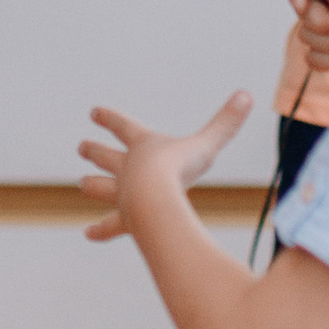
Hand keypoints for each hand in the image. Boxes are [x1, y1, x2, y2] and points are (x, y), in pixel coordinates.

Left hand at [76, 92, 250, 241]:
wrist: (156, 197)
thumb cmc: (180, 167)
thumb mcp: (206, 143)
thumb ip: (226, 122)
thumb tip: (247, 94)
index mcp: (144, 146)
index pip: (123, 127)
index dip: (110, 119)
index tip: (93, 112)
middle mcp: (128, 169)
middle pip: (106, 158)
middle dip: (95, 151)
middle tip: (81, 147)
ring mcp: (124, 194)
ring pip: (102, 188)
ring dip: (92, 185)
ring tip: (81, 184)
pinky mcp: (127, 218)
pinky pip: (110, 225)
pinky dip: (100, 230)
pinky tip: (88, 233)